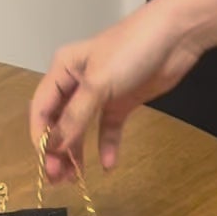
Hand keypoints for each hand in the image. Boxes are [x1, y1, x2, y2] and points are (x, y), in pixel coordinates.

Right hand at [30, 0, 208, 182]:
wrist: (175, 36)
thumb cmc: (129, 51)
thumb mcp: (97, 84)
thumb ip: (75, 118)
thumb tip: (53, 148)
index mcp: (63, 70)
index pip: (42, 108)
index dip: (40, 136)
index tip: (45, 164)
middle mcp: (77, 82)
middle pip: (60, 121)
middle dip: (57, 149)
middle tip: (58, 178)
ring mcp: (101, 93)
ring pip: (82, 128)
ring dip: (77, 152)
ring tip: (76, 179)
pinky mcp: (123, 101)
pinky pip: (108, 128)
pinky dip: (108, 145)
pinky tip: (109, 164)